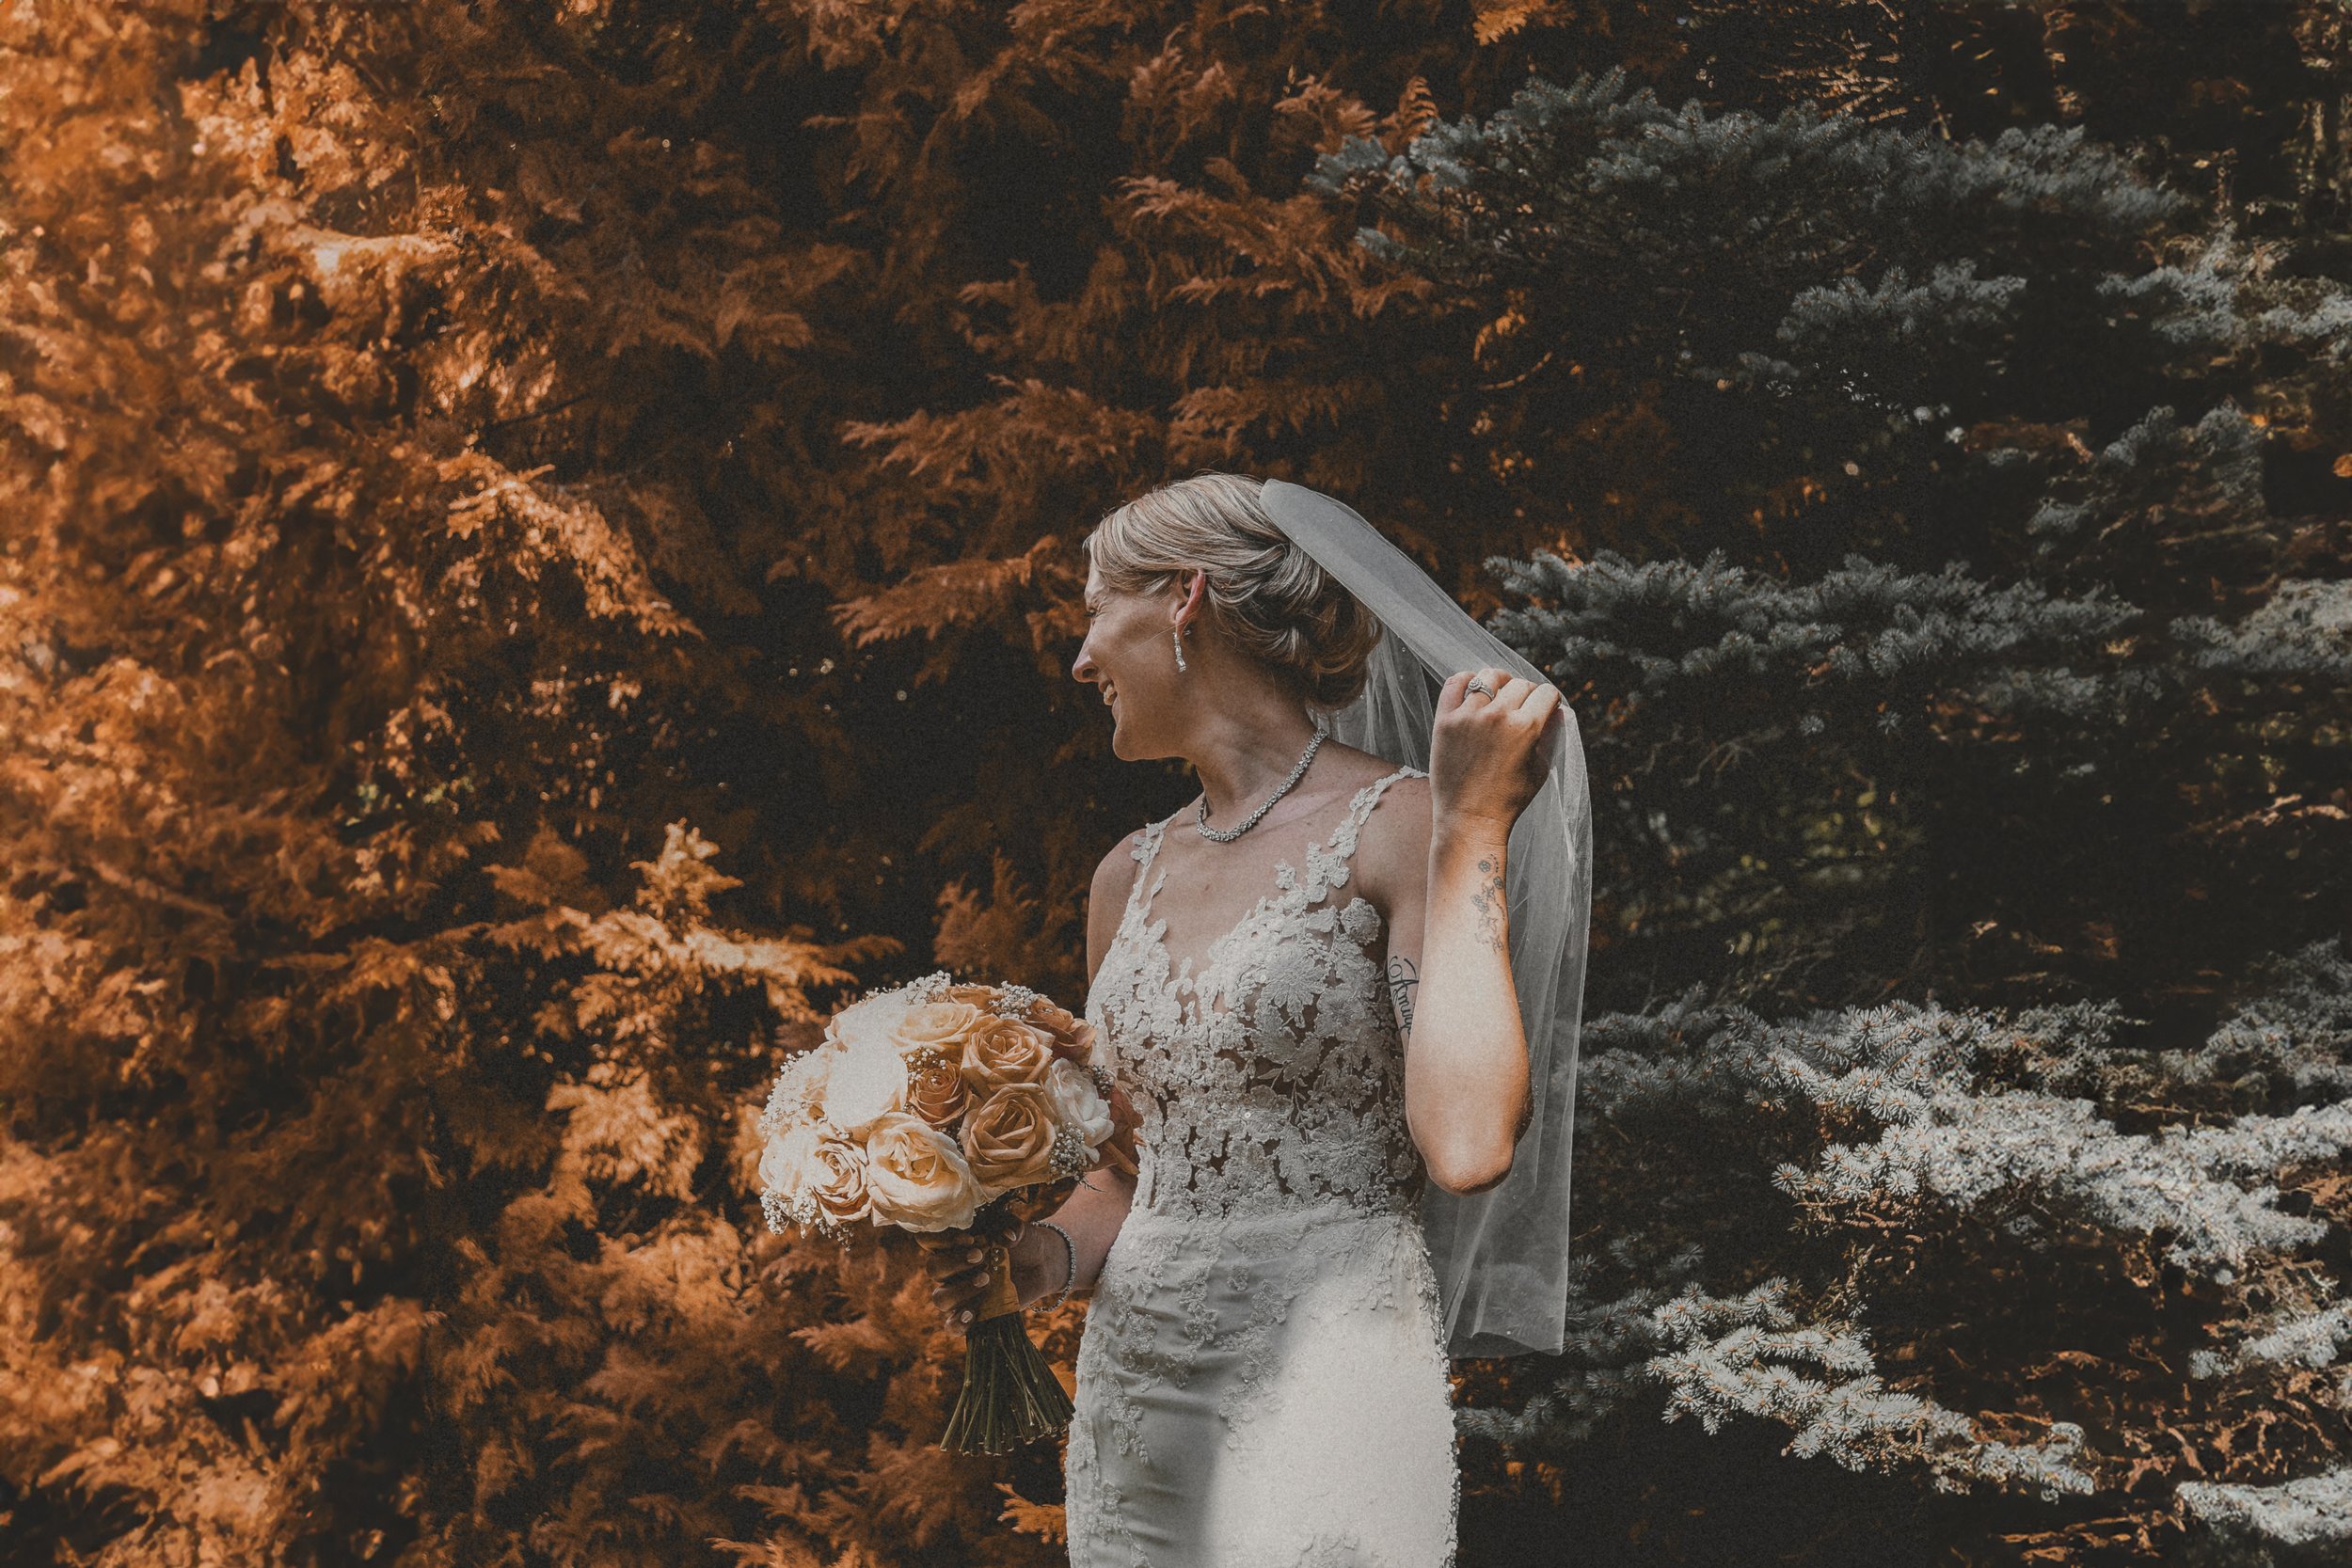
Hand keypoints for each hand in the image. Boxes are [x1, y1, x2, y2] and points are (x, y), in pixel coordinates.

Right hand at [915, 1204, 1024, 1328]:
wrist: (1040, 1264)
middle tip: (981, 1257)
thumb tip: (1007, 1237)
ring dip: (960, 1290)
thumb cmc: (1022, 1241)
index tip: (969, 1239)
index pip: (929, 1240)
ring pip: (940, 1298)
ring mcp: (959, 1293)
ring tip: (986, 1280)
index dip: (942, 1239)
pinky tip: (973, 1315)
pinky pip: (952, 1325)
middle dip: (955, 1262)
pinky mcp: (972, 1314)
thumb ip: (1011, 1227)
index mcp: (955, 1244)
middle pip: (933, 1268)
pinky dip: (958, 1323)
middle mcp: (951, 1269)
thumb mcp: (1018, 1228)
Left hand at [1429, 666, 1565, 836]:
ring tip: (1499, 695)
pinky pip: (1455, 683)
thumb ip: (1552, 735)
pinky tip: (1473, 689)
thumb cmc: (1509, 799)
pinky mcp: (1444, 720)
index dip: (1550, 701)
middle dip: (1527, 693)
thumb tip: (1559, 710)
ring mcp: (1467, 717)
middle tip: (1523, 707)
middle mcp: (1497, 717)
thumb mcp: (1540, 769)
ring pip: (1489, 677)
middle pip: (1520, 684)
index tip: (1545, 708)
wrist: (1469, 820)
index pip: (1546, 693)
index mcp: (1525, 728)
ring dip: (1500, 683)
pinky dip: (1466, 680)